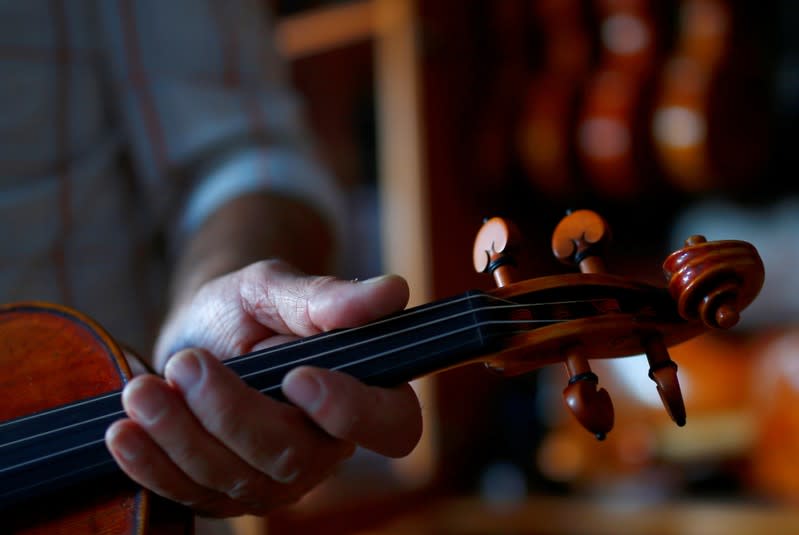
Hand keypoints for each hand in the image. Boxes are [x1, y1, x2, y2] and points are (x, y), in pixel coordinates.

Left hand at [105, 260, 421, 516]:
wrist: (200, 335)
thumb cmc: (248, 308)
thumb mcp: (277, 289)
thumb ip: (325, 296)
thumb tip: (392, 291)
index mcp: (363, 394)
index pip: (389, 426)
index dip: (352, 413)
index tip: (297, 376)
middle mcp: (327, 447)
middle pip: (294, 457)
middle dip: (232, 414)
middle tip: (187, 364)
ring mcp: (277, 479)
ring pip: (237, 477)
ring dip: (181, 436)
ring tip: (141, 389)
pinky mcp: (227, 493)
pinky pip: (192, 493)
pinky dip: (153, 465)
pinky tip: (124, 434)